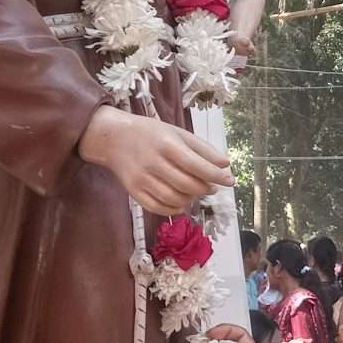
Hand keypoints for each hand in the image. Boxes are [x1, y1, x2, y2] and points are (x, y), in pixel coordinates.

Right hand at [79, 106, 231, 214]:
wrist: (113, 138)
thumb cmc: (151, 134)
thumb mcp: (178, 132)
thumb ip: (202, 148)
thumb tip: (225, 164)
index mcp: (166, 144)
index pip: (196, 165)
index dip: (216, 175)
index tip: (230, 180)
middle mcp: (153, 163)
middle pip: (187, 185)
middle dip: (205, 188)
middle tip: (212, 187)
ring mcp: (141, 179)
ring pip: (174, 199)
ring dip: (191, 199)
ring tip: (196, 192)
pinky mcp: (133, 191)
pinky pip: (157, 208)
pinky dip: (174, 209)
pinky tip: (181, 202)